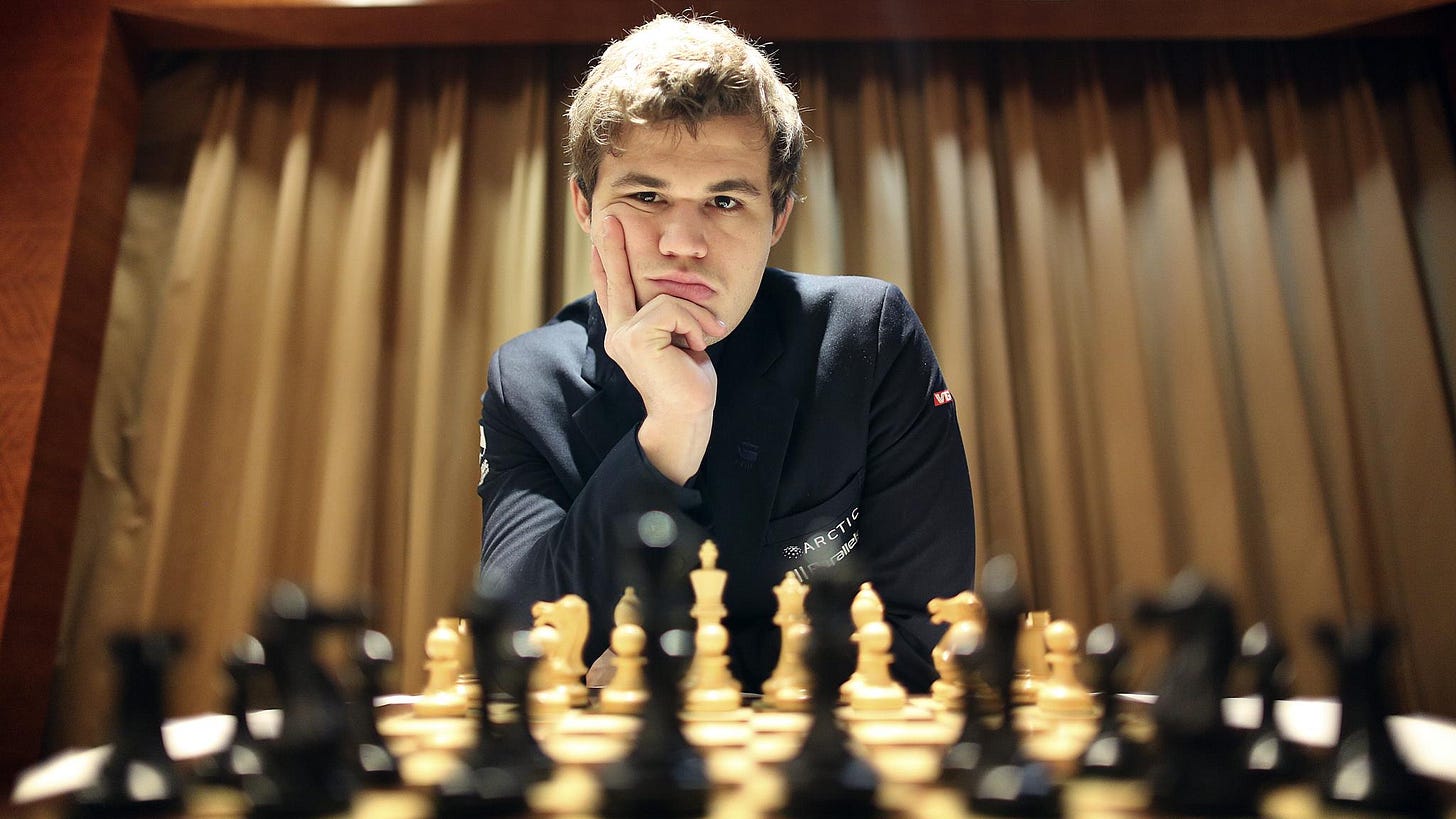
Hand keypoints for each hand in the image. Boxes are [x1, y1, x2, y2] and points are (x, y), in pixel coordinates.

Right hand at [591, 215, 720, 482]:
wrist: (687, 415)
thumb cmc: (689, 383)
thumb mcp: (679, 342)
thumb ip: (668, 319)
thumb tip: (672, 294)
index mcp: (626, 332)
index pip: (614, 290)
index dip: (609, 261)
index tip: (606, 232)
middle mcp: (618, 332)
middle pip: (615, 279)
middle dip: (613, 244)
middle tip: (610, 214)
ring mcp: (623, 335)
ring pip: (666, 297)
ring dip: (697, 317)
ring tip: (705, 340)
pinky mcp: (636, 338)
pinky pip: (673, 309)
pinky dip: (695, 325)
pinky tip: (696, 348)